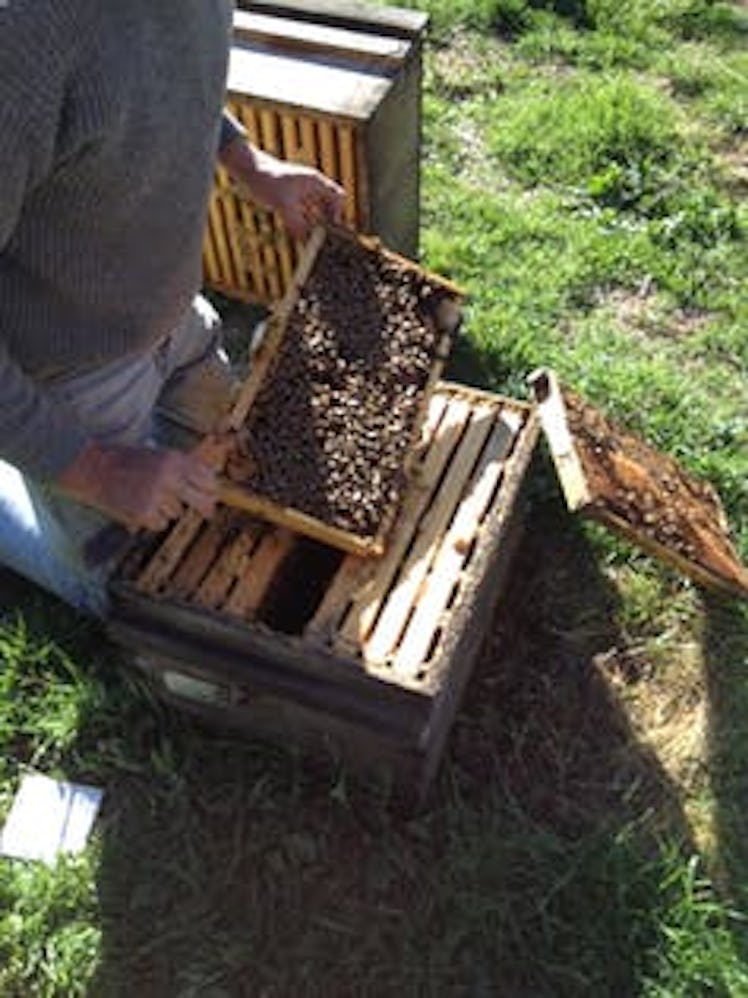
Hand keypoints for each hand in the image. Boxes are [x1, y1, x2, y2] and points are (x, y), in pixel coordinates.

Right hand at [57, 441, 220, 532]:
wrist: (92, 468)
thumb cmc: (126, 461)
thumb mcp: (157, 454)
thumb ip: (181, 467)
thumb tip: (210, 484)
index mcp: (173, 459)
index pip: (207, 478)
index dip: (212, 488)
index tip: (213, 494)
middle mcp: (168, 477)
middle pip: (202, 500)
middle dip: (206, 507)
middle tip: (209, 512)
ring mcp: (156, 496)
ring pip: (177, 513)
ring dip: (167, 509)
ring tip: (146, 496)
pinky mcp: (144, 513)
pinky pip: (161, 523)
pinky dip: (152, 519)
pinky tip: (138, 506)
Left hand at [221, 142, 345, 238]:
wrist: (250, 171)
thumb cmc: (267, 181)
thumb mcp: (282, 203)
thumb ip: (294, 221)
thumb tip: (304, 239)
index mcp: (314, 182)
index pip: (337, 197)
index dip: (337, 212)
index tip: (329, 227)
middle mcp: (311, 187)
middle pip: (330, 207)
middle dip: (328, 222)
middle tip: (324, 240)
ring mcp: (303, 194)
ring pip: (318, 212)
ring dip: (317, 225)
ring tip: (314, 241)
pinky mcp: (293, 201)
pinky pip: (306, 215)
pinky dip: (306, 225)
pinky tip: (301, 236)